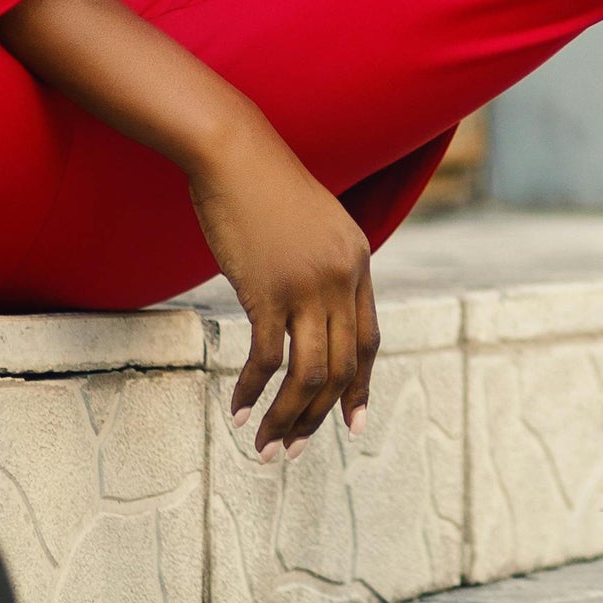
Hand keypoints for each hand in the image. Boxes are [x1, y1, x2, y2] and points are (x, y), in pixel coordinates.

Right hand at [181, 114, 378, 458]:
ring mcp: (308, 284)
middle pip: (342, 366)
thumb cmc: (263, 187)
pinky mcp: (267, 290)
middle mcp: (343, 277)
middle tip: (295, 450)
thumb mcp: (314, 226)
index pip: (369, 340)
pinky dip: (254, 391)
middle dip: (319, 416)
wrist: (233, 152)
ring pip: (310, 372)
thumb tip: (312, 311)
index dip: (361, 386)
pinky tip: (238, 411)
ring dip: (289, 417)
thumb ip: (323, 267)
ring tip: (267, 447)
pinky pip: (267, 358)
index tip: (352, 424)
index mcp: (359, 261)